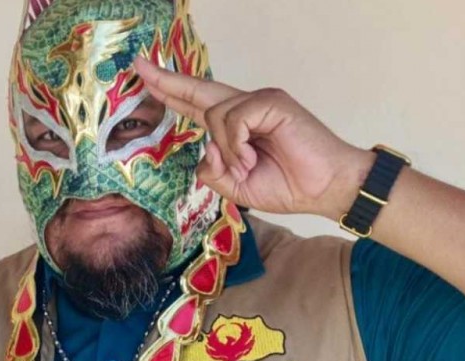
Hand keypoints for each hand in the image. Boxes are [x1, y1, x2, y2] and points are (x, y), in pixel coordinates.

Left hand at [134, 57, 373, 219]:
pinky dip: (238, 144)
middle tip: (138, 66)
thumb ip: (213, 172)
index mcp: (235, 128)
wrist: (325, 189)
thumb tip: (205, 150)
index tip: (145, 79)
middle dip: (167, 80)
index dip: (170, 93)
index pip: (196, 106)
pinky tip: (253, 158)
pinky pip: (235, 118)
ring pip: (216, 115)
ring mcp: (259, 102)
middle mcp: (245, 108)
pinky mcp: (272, 101)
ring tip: (247, 166)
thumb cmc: (288, 186)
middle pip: (198, 91)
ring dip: (226, 150)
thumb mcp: (237, 188)